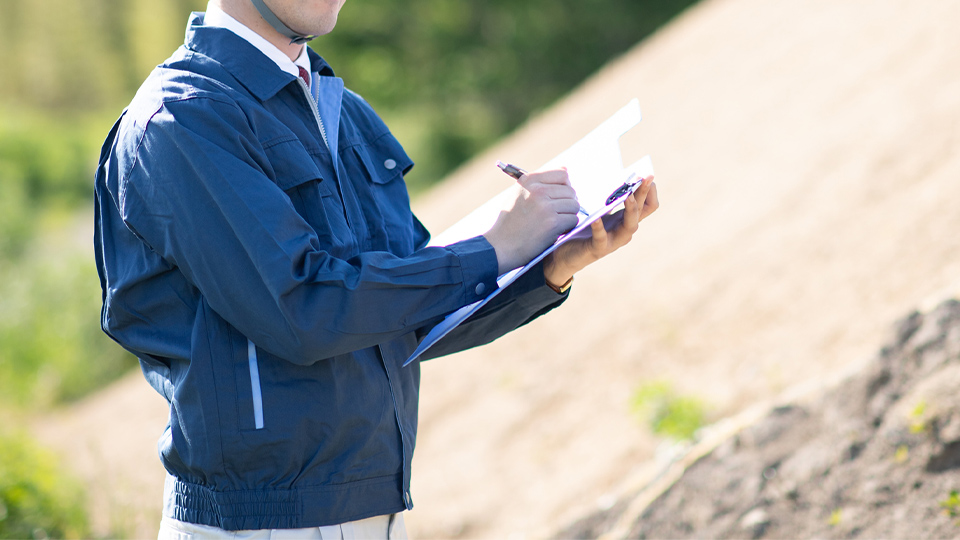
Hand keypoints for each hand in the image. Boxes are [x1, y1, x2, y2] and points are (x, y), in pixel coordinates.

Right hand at [483, 169, 581, 273]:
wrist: (500, 247)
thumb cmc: (511, 222)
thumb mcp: (519, 194)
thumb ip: (540, 182)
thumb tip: (566, 170)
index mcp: (529, 180)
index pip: (562, 174)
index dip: (564, 187)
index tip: (558, 197)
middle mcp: (537, 190)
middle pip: (570, 191)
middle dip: (567, 203)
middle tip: (556, 214)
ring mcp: (545, 206)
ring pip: (574, 205)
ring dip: (568, 215)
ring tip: (554, 223)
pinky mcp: (552, 223)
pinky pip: (573, 219)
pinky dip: (567, 227)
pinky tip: (554, 231)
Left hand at [543, 175, 657, 286]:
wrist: (565, 253)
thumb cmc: (581, 228)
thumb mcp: (597, 209)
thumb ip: (606, 196)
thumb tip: (610, 171)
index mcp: (626, 219)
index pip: (649, 205)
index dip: (650, 191)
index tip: (646, 175)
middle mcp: (625, 230)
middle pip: (642, 210)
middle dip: (644, 192)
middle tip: (645, 176)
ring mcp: (614, 241)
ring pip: (631, 225)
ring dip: (631, 209)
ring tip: (628, 196)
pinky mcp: (598, 249)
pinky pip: (602, 237)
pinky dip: (599, 227)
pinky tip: (595, 218)